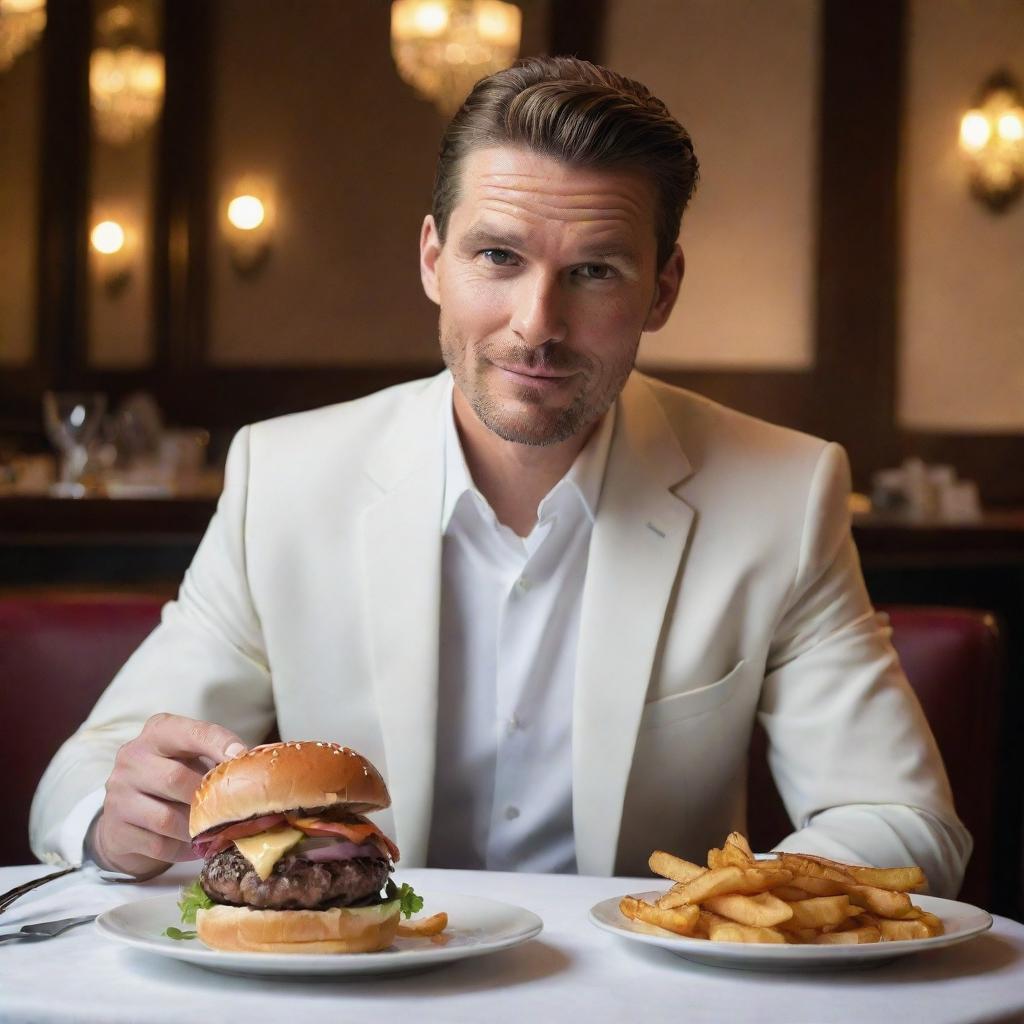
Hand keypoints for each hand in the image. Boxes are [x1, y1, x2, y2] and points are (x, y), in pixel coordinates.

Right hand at [91, 714, 246, 878]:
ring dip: (196, 829)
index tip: (241, 757)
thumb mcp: (191, 756)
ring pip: (166, 818)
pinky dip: (184, 849)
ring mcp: (118, 796)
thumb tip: (256, 771)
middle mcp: (132, 758)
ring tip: (218, 831)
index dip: (219, 744)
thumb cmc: (172, 775)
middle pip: (175, 779)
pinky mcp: (116, 830)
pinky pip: (158, 845)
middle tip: (234, 808)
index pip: (191, 733)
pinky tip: (198, 847)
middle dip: (207, 797)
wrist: (126, 811)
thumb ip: (216, 757)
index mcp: (158, 731)